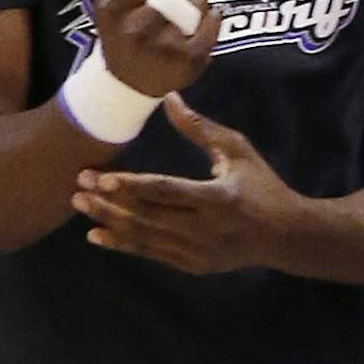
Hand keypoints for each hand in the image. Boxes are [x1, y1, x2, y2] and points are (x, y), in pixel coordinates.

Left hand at [71, 92, 290, 271]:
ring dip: (109, 221)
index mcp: (219, 197)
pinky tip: (97, 233)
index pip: (167, 191)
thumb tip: (169, 98)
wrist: (285, 235)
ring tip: (80, 205)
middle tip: (78, 185)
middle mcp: (205, 229)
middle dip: (109, 202)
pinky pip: (150, 253)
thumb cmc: (262, 186)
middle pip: (148, 216)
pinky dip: (122, 244)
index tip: (103, 178)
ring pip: (144, 237)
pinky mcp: (191, 265)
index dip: (133, 185)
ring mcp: (197, 251)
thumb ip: (200, 128)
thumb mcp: (238, 151)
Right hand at [90, 0, 222, 98]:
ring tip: (178, 16)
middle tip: (164, 3)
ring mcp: (164, 48)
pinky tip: (196, 25)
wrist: (129, 81)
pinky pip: (213, 18)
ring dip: (193, 0)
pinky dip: (210, 16)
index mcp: (111, 8)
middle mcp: (135, 30)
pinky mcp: (190, 61)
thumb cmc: (122, 27)